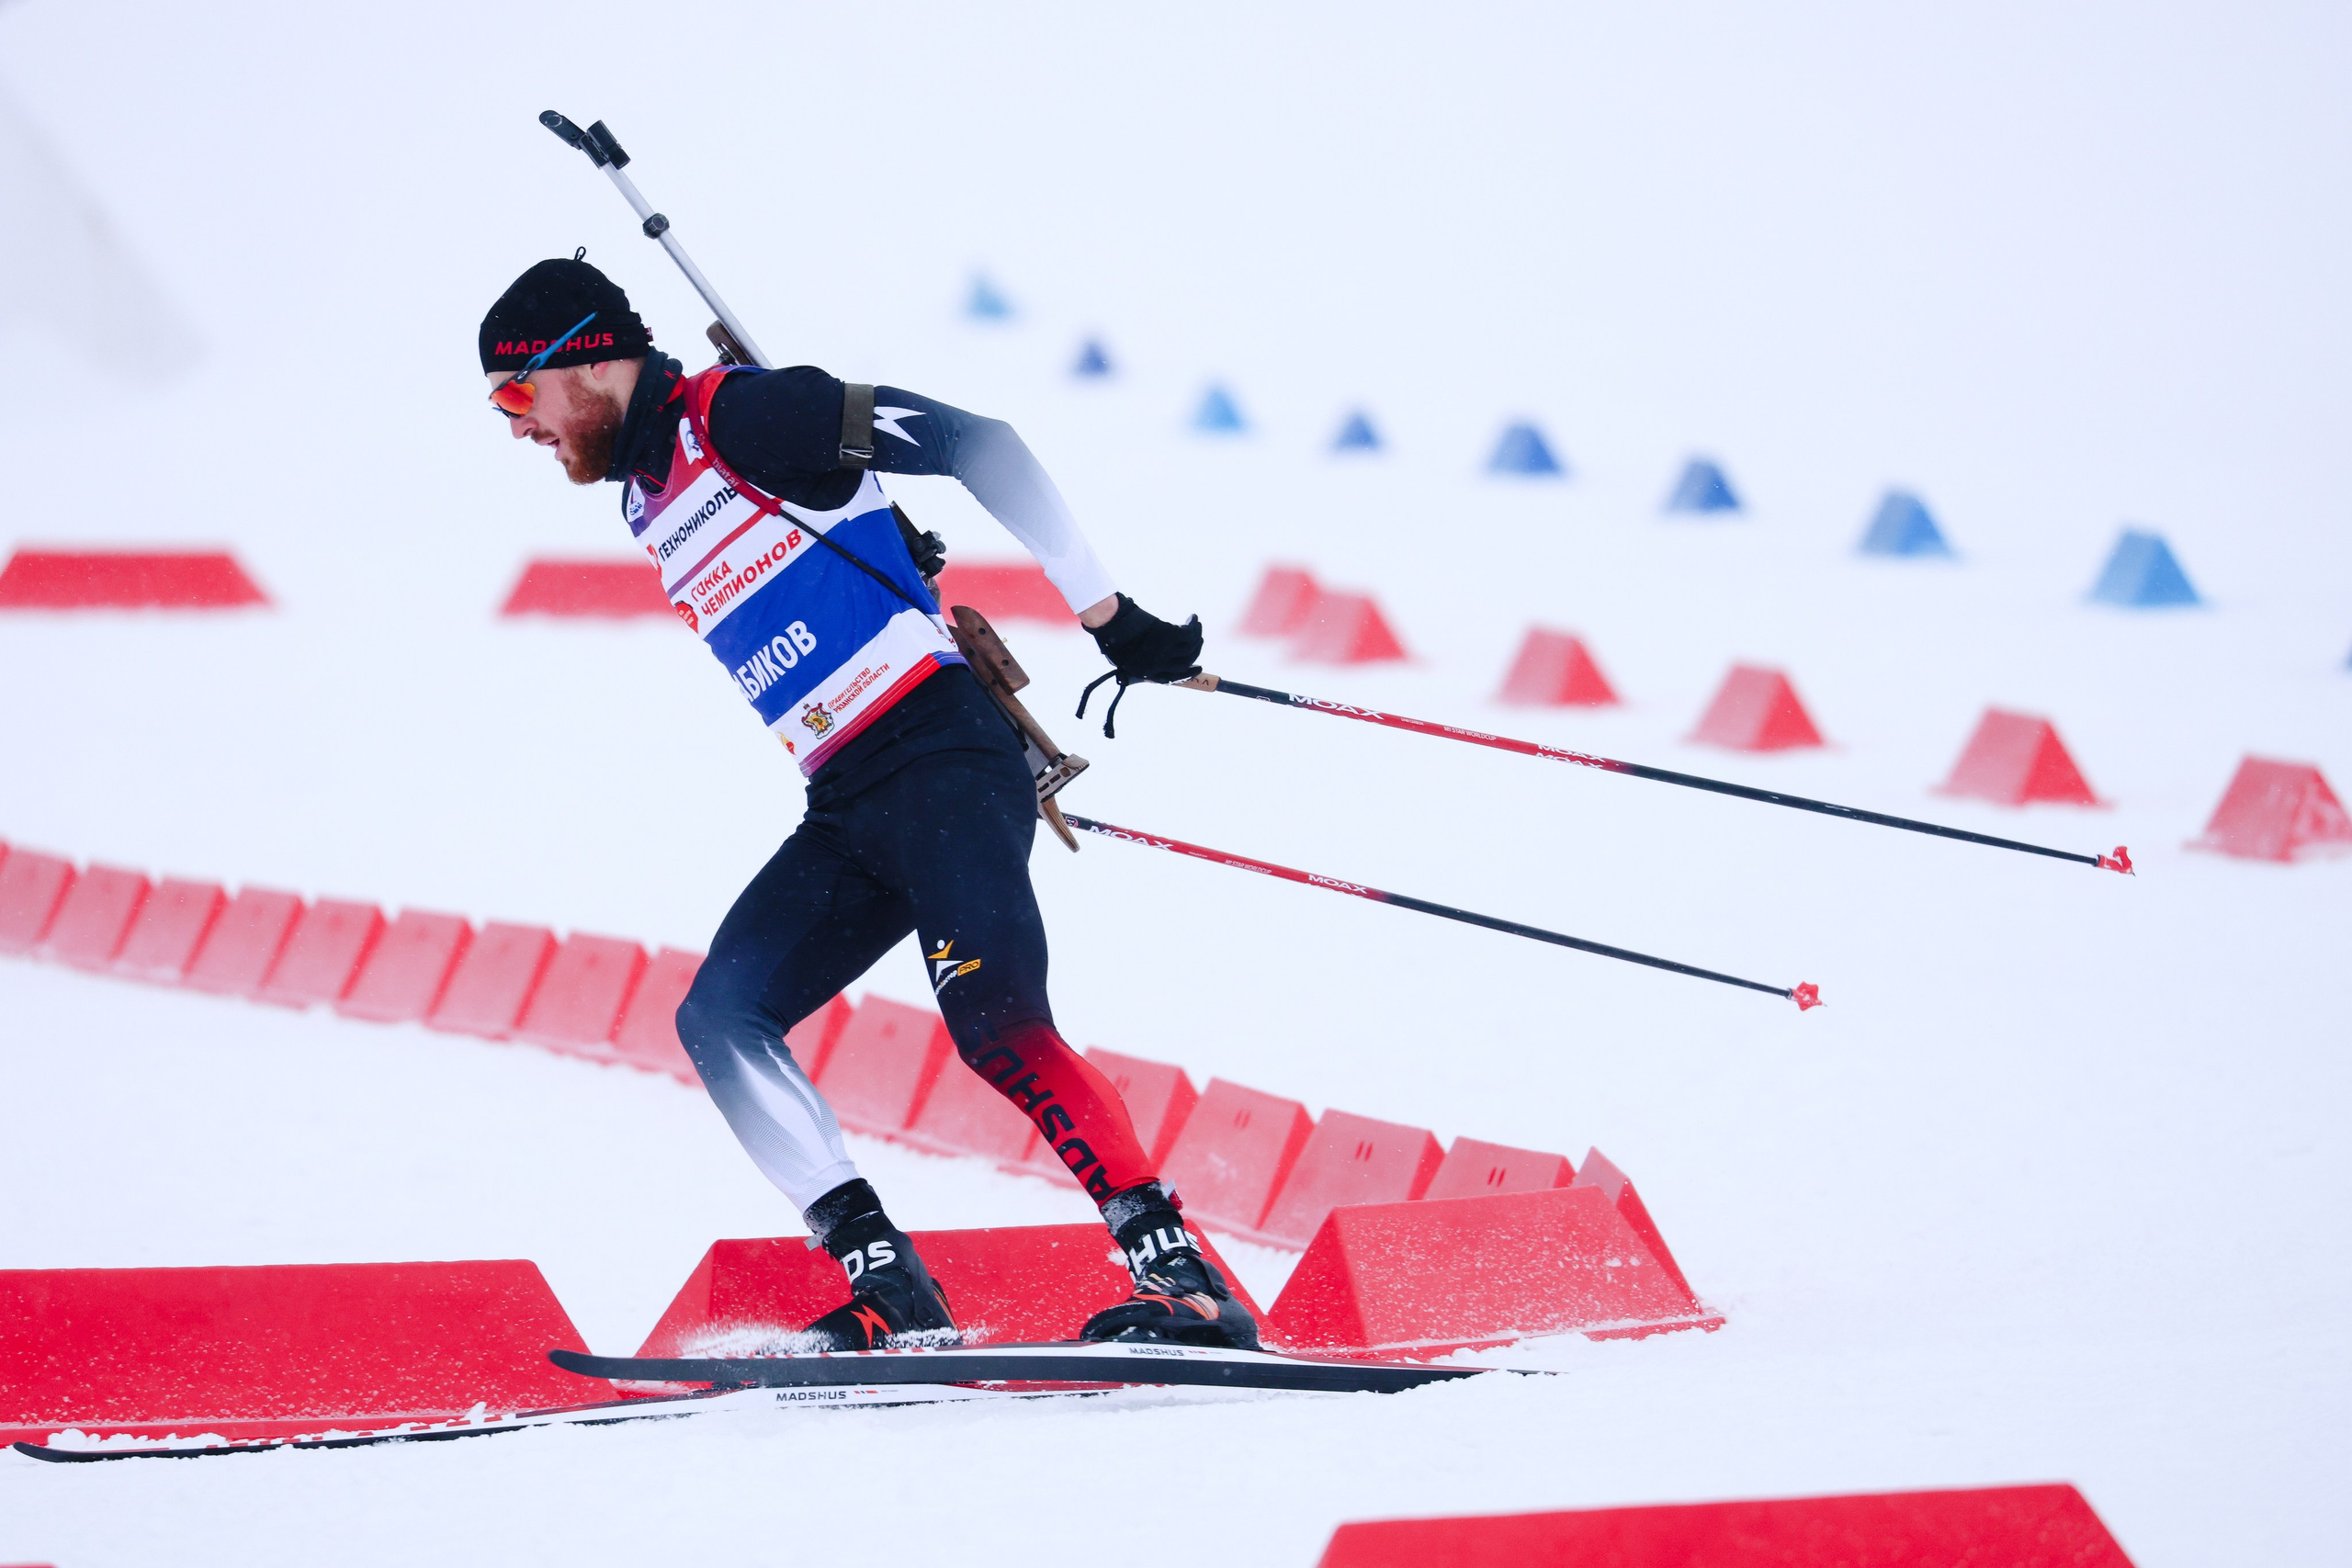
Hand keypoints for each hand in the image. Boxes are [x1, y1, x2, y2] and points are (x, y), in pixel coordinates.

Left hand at [1087, 594, 1202, 682]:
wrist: (1109, 622)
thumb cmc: (1110, 638)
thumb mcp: (1120, 658)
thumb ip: (1134, 664)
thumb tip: (1138, 664)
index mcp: (1147, 672)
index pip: (1174, 677)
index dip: (1188, 674)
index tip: (1197, 667)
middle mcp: (1158, 664)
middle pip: (1186, 662)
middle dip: (1196, 652)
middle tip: (1199, 641)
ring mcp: (1164, 650)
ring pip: (1190, 647)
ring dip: (1197, 635)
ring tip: (1197, 625)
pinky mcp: (1167, 634)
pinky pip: (1188, 633)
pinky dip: (1193, 626)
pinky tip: (1193, 619)